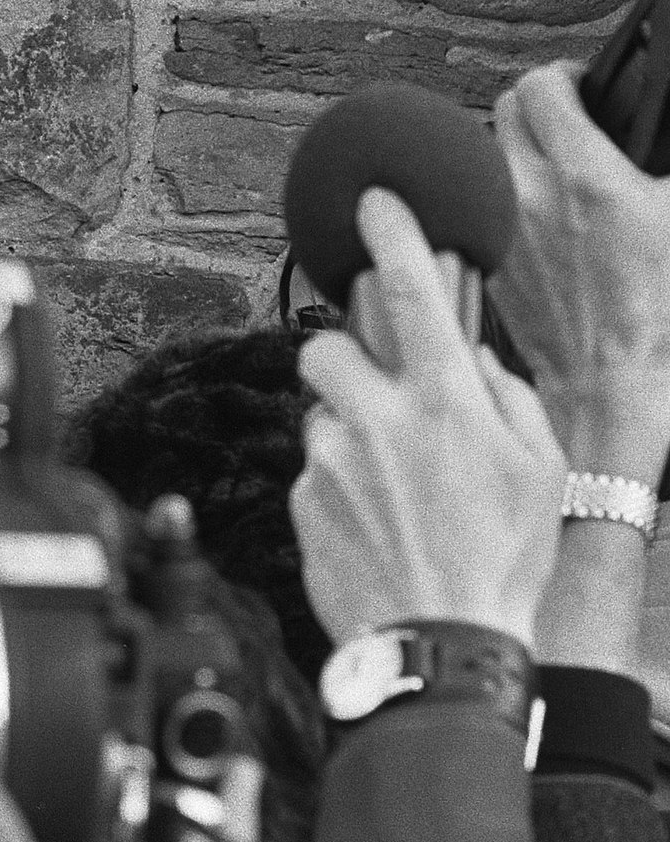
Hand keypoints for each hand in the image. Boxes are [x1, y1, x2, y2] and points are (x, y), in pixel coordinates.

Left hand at [294, 188, 565, 647]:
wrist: (442, 642)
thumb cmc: (503, 562)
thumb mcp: (539, 471)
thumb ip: (508, 402)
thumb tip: (476, 363)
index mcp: (445, 401)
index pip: (409, 290)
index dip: (390, 233)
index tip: (373, 199)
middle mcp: (378, 419)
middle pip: (326, 347)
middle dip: (344, 358)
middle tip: (376, 391)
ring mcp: (332, 461)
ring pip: (319, 415)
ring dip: (347, 432)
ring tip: (390, 484)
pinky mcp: (302, 501)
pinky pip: (313, 472)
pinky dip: (338, 485)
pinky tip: (374, 523)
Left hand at [489, 61, 669, 480]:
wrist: (618, 378)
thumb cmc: (661, 306)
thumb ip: (669, 161)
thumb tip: (665, 128)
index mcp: (584, 175)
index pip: (543, 86)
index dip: (566, 76)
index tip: (582, 86)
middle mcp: (529, 196)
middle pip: (505, 112)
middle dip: (538, 106)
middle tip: (569, 119)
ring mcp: (501, 229)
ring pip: (488, 157)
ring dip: (517, 149)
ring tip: (553, 165)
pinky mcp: (488, 261)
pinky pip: (481, 206)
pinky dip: (502, 195)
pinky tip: (535, 212)